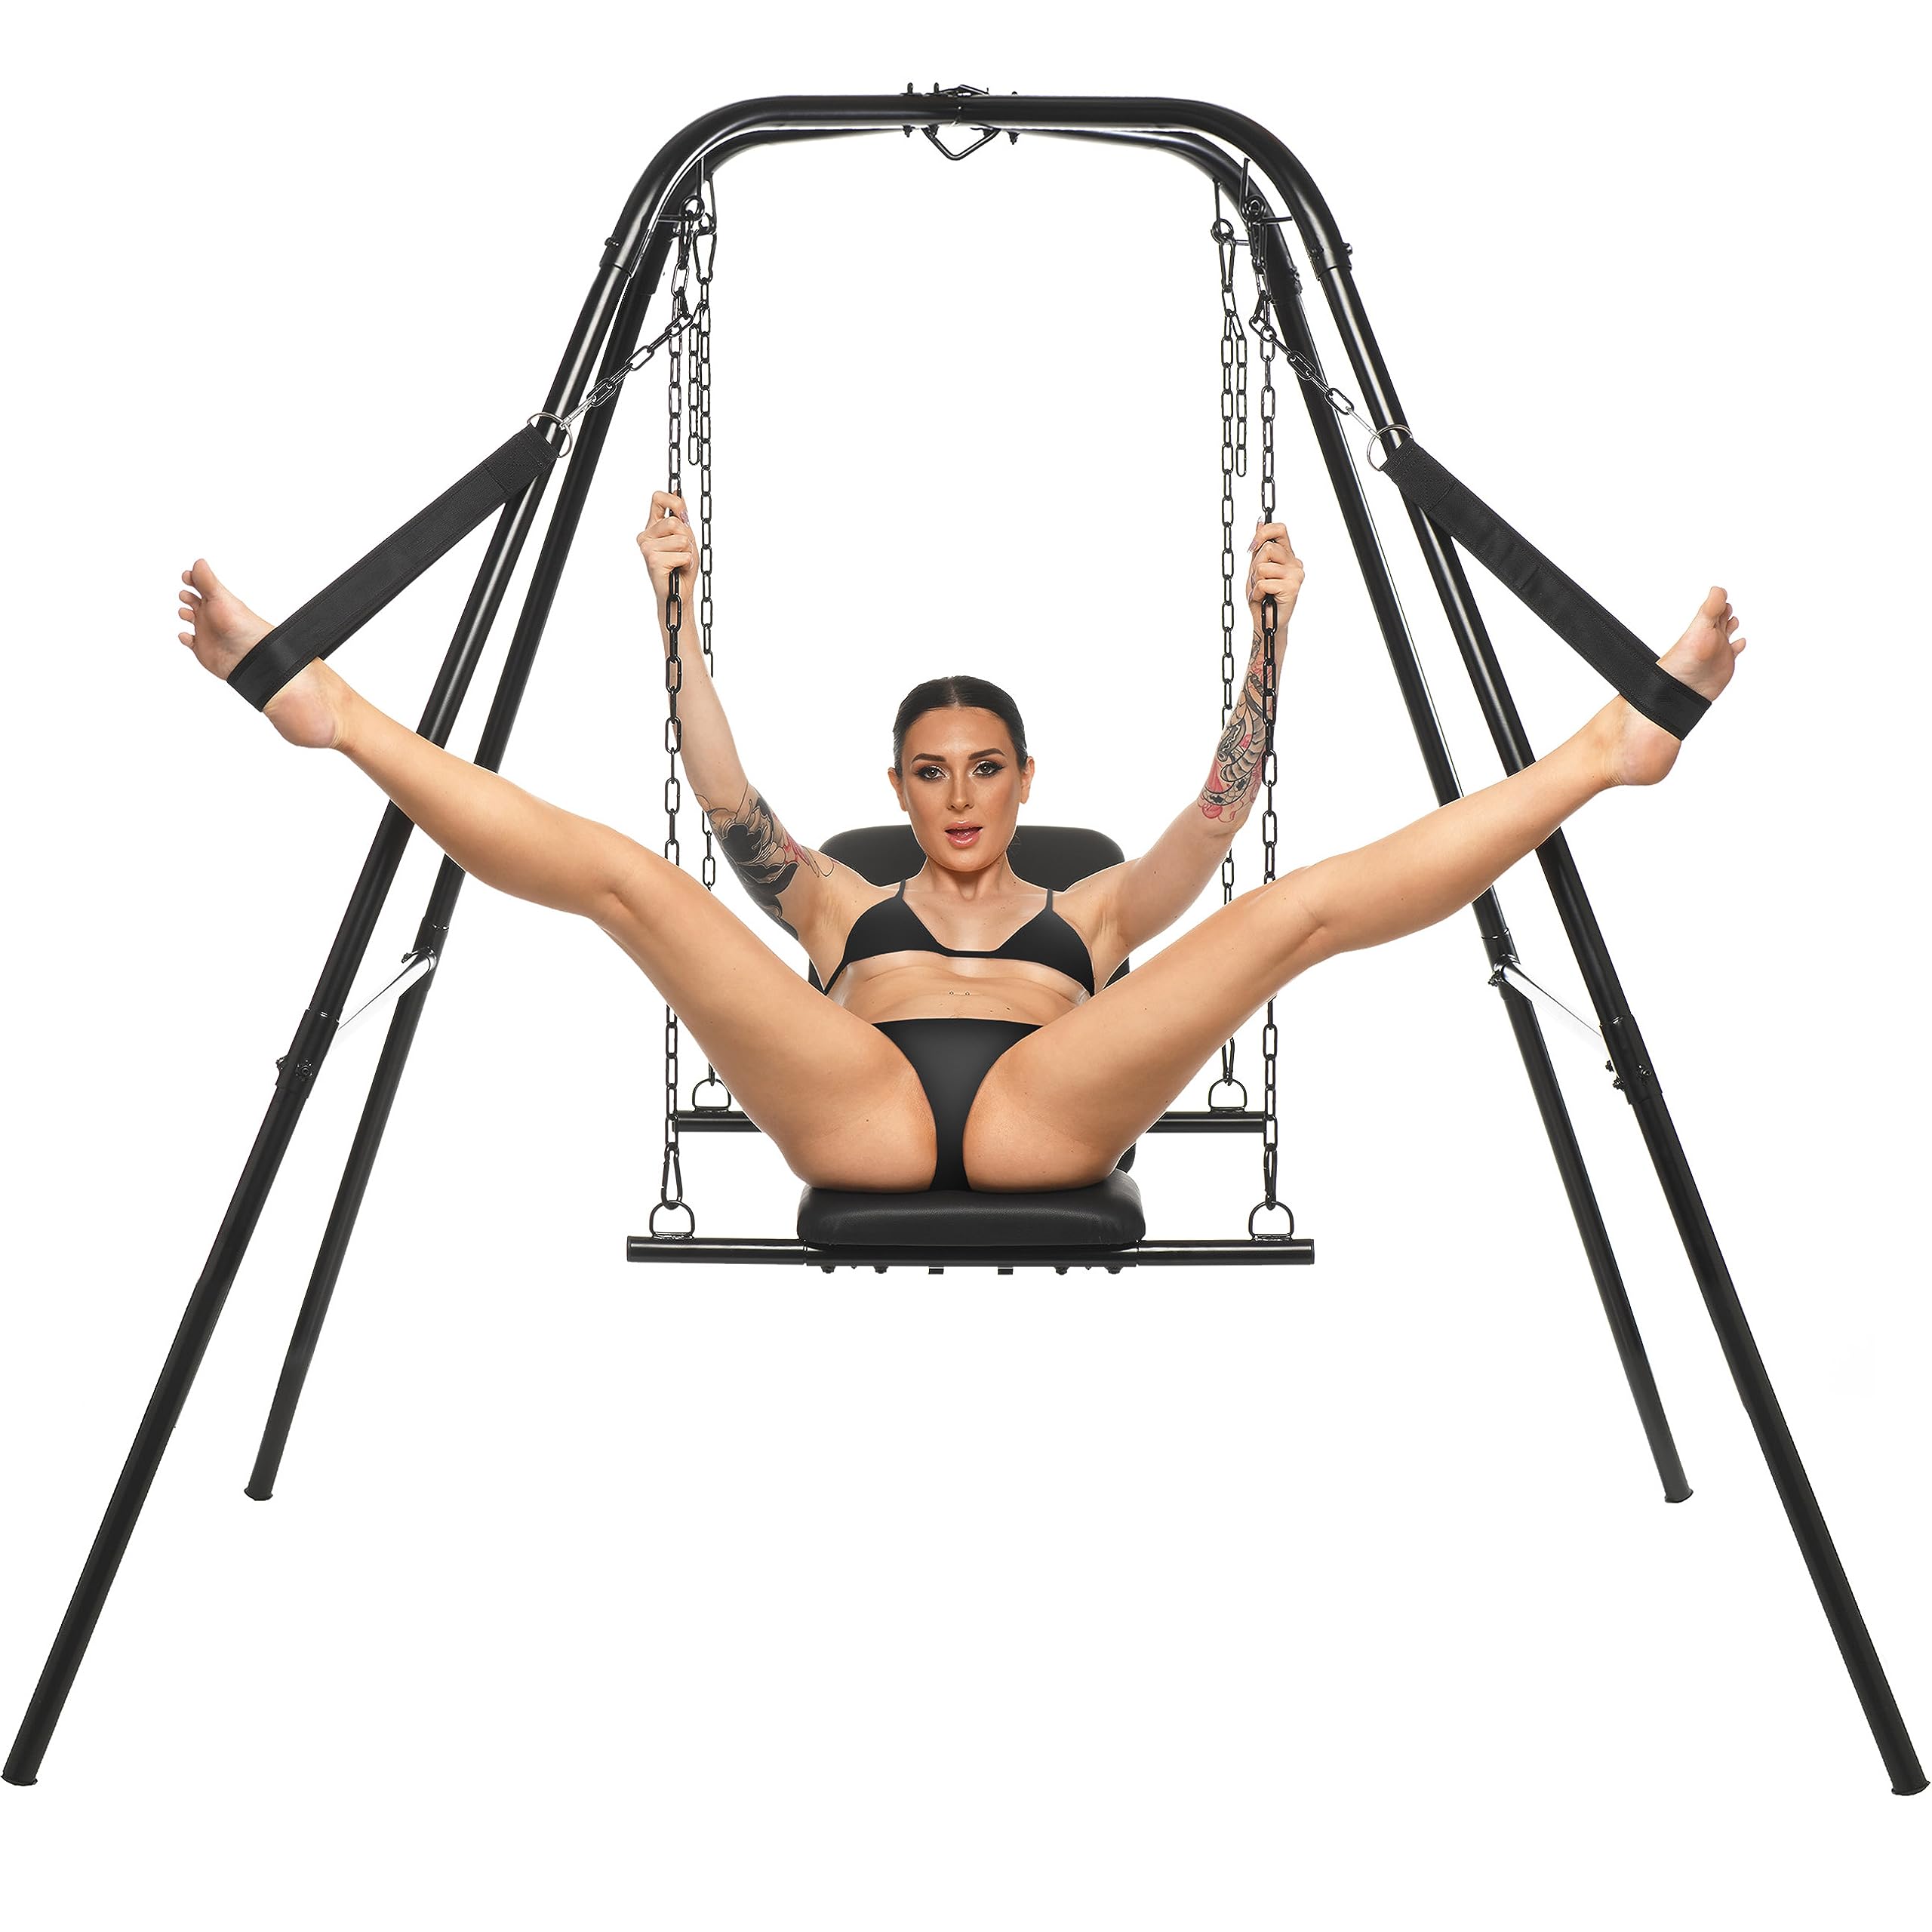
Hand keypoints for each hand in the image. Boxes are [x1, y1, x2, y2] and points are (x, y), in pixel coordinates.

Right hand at [636, 490, 699, 625]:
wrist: (678, 593)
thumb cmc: (681, 568)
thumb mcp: (686, 538)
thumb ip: (681, 518)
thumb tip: (678, 493)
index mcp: (653, 527)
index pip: (658, 498)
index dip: (674, 501)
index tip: (682, 513)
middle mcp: (646, 535)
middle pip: (674, 522)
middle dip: (687, 538)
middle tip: (683, 552)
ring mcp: (646, 548)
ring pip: (681, 539)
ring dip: (688, 552)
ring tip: (680, 562)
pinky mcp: (652, 560)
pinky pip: (682, 555)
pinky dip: (687, 563)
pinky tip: (678, 569)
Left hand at [1247, 519, 1303, 633]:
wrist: (1266, 621)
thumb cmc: (1263, 596)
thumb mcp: (1256, 568)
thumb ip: (1259, 548)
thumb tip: (1259, 523)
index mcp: (1287, 556)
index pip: (1280, 529)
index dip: (1263, 533)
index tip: (1252, 546)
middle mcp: (1295, 563)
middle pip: (1268, 548)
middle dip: (1255, 566)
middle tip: (1258, 580)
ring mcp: (1296, 575)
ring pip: (1263, 567)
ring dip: (1255, 581)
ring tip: (1262, 591)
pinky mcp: (1292, 587)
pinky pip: (1263, 582)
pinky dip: (1257, 593)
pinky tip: (1264, 598)